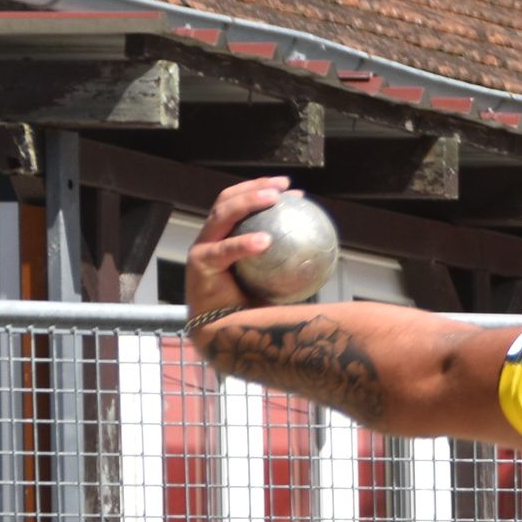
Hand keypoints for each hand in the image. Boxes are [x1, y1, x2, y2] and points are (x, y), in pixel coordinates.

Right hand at [183, 176, 293, 327]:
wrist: (226, 335)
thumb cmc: (253, 309)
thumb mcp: (276, 280)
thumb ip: (289, 262)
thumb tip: (324, 249)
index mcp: (226, 238)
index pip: (242, 206)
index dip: (264, 192)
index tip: (294, 191)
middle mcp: (211, 238)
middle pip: (228, 200)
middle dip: (255, 187)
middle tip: (283, 186)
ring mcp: (202, 249)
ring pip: (222, 215)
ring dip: (248, 202)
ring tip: (273, 199)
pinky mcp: (198, 265)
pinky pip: (223, 251)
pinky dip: (243, 244)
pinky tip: (265, 241)